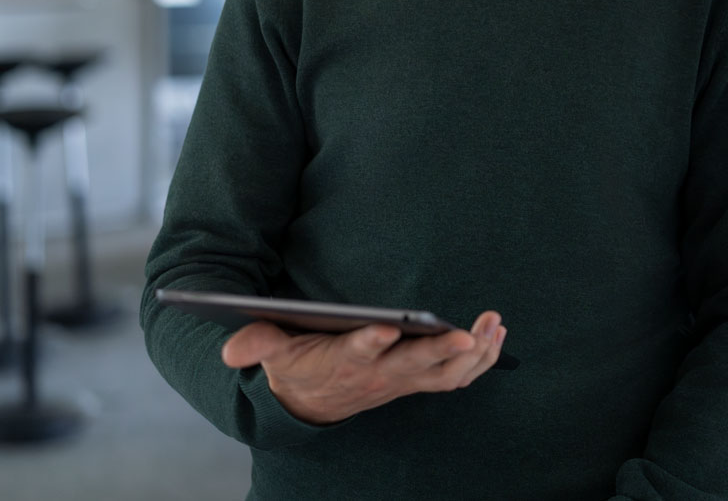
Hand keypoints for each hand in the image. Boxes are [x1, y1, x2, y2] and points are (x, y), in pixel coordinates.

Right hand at [221, 311, 505, 424]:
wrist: (313, 404)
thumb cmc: (299, 365)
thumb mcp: (273, 352)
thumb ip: (256, 343)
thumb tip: (231, 348)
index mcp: (344, 360)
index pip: (359, 352)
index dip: (373, 342)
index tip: (387, 327)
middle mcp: (380, 374)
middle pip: (414, 365)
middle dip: (441, 351)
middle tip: (467, 333)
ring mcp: (404, 380)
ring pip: (445, 374)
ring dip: (474, 352)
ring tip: (494, 323)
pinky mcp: (419, 380)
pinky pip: (458, 376)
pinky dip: (481, 359)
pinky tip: (497, 335)